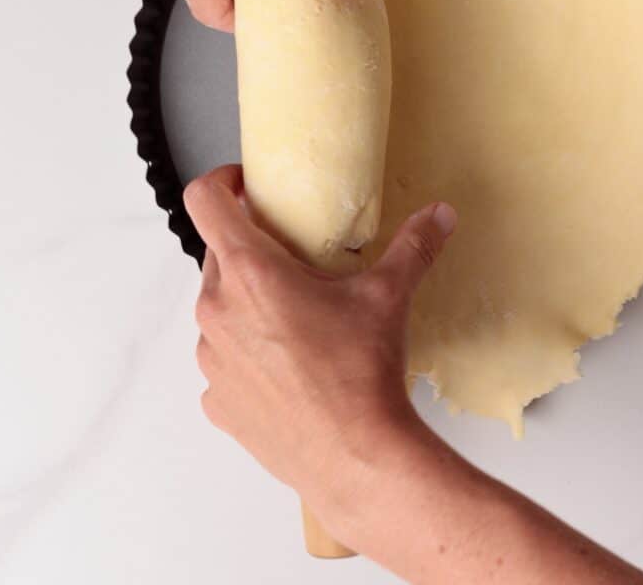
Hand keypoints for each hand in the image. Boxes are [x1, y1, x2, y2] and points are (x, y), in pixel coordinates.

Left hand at [185, 164, 456, 512]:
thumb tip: (439, 215)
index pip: (204, 201)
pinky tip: (286, 367)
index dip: (221, 183)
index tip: (245, 187)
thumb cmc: (361, 374)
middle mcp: (218, 310)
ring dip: (246, 303)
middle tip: (291, 260)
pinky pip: (224, 359)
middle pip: (218, 254)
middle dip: (250, 249)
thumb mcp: (389, 296)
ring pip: (219, 308)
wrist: (356, 460)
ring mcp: (212, 358)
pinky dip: (246, 353)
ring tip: (293, 318)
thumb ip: (413, 245)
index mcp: (250, 273)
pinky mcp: (218, 400)